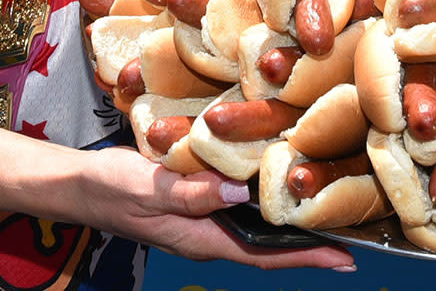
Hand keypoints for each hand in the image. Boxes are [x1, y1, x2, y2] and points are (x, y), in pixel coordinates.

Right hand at [79, 145, 354, 269]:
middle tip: (355, 228)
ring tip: (331, 203)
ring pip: (258, 223)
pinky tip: (281, 178)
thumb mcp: (151, 188)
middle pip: (270, 243)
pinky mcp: (198, 198)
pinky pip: (240, 202)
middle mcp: (211, 233)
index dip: (307, 257)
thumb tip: (243, 191)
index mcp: (204, 240)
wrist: (80, 184)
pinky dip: (265, 194)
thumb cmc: (112, 189)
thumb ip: (195, 192)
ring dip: (292, 217)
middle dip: (311, 239)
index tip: (346, 258)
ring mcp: (204, 217)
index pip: (266, 255)